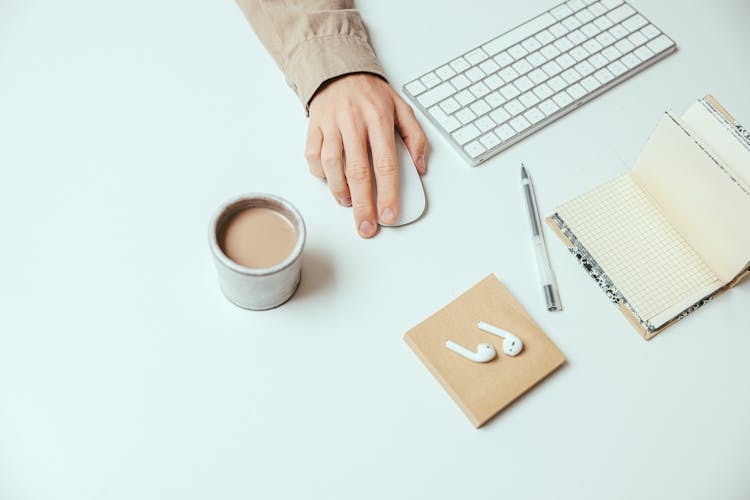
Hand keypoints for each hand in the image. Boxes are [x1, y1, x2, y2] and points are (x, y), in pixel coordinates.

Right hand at [305, 73, 426, 237]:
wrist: (340, 69)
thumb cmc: (372, 94)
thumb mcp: (402, 107)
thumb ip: (415, 137)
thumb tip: (419, 167)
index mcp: (379, 118)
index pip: (385, 164)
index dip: (388, 193)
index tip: (389, 215)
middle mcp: (353, 122)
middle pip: (358, 172)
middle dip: (363, 205)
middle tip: (366, 227)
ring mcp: (331, 124)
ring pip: (332, 165)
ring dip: (340, 191)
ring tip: (349, 204)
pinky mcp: (314, 126)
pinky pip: (312, 156)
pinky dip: (320, 173)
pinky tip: (330, 181)